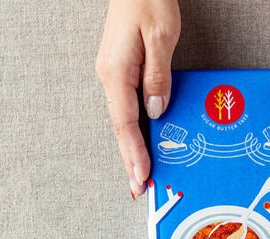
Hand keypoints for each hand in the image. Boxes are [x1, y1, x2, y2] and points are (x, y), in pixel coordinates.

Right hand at [96, 0, 180, 199]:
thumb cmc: (148, 2)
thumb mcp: (160, 38)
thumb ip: (157, 77)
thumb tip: (156, 111)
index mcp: (116, 73)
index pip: (125, 123)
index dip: (134, 152)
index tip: (142, 176)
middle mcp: (110, 79)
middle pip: (120, 129)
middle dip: (130, 161)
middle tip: (139, 189)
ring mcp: (114, 77)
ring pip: (123, 123)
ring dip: (132, 151)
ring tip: (140, 176)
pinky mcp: (122, 74)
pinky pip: (127, 111)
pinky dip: (134, 133)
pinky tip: (141, 146)